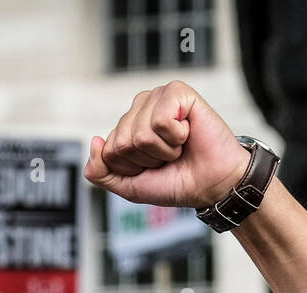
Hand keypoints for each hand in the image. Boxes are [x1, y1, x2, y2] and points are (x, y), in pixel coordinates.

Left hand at [84, 81, 251, 208]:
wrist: (212, 185)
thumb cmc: (176, 182)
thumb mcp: (129, 186)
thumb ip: (101, 172)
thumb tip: (94, 141)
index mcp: (126, 127)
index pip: (109, 151)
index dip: (132, 168)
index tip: (154, 167)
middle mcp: (139, 108)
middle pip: (123, 143)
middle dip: (147, 160)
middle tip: (169, 157)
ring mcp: (157, 98)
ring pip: (141, 134)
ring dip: (164, 150)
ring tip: (179, 146)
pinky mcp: (177, 92)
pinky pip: (161, 120)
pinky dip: (176, 136)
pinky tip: (188, 133)